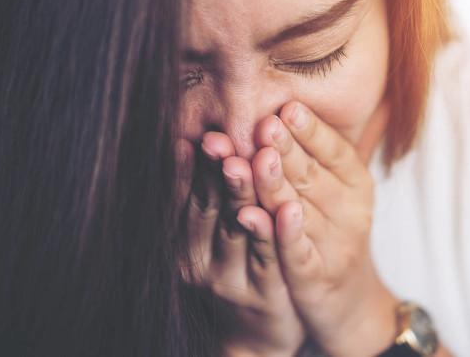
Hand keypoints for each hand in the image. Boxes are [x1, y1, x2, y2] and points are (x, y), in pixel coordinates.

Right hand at [175, 137, 304, 356]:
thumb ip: (206, 194)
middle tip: (215, 139)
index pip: (185, 197)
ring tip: (243, 165)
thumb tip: (195, 137)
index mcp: (186, 240)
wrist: (254, 336)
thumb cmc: (234, 269)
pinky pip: (272, 259)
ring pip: (239, 231)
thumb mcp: (210, 237)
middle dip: (212, 173)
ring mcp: (233, 279)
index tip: (191, 134)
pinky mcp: (266, 295)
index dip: (188, 167)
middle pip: (208, 210)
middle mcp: (202, 260)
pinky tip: (284, 209)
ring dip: (241, 196)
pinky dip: (276, 233)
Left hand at [252, 102, 398, 356]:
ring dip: (276, 186)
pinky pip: (299, 252)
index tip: (288, 108)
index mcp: (356, 183)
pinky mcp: (317, 276)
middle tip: (264, 125)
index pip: (335, 150)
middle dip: (287, 150)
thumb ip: (315, 153)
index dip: (311, 131)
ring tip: (258, 161)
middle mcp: (351, 212)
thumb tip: (285, 105)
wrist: (348, 299)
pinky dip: (285, 233)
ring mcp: (336, 245)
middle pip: (312, 176)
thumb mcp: (335, 189)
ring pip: (300, 210)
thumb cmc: (331, 230)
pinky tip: (268, 214)